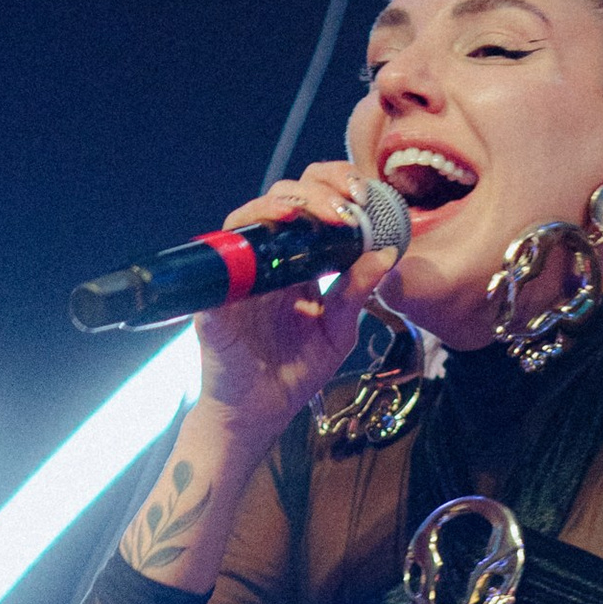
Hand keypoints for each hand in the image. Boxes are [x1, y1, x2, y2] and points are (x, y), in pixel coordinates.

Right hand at [192, 163, 404, 441]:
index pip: (312, 207)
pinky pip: (221, 259)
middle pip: (283, 199)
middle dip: (317, 190)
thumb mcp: (338, 331)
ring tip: (311, 213)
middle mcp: (266, 261)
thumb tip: (387, 253)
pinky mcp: (215, 296)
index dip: (334, 188)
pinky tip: (272, 239)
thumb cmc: (294, 373)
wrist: (257, 415)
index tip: (364, 195)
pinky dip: (244, 242)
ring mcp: (238, 275)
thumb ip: (356, 292)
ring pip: (249, 217)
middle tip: (346, 205)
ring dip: (281, 205)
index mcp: (297, 264)